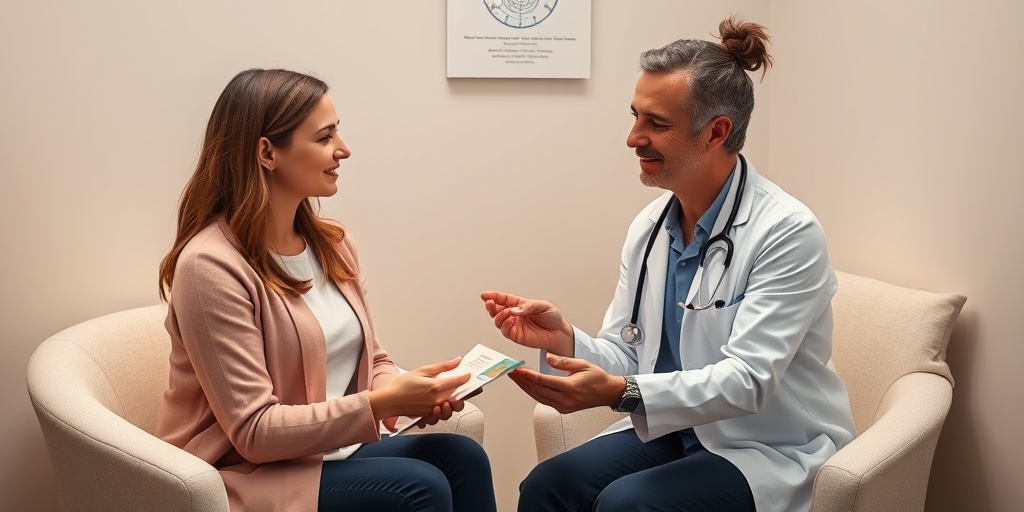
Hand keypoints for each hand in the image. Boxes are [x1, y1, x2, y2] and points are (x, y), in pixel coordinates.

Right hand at [369, 357, 470, 422]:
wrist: (388, 400)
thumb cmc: (402, 385)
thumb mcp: (422, 370)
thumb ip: (442, 367)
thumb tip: (457, 361)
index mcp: (436, 387)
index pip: (458, 382)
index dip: (466, 378)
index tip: (469, 375)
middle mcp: (436, 401)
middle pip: (458, 402)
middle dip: (463, 396)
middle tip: (463, 390)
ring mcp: (432, 410)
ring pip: (450, 412)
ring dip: (452, 406)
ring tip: (448, 400)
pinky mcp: (427, 416)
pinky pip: (438, 417)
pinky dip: (439, 414)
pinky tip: (437, 407)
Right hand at [480, 291, 573, 355]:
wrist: (559, 333)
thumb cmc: (552, 318)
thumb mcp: (543, 306)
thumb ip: (528, 306)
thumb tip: (514, 309)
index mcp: (520, 305)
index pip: (503, 299)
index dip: (493, 296)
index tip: (485, 295)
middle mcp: (514, 315)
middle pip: (497, 309)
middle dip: (491, 305)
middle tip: (489, 302)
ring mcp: (514, 325)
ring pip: (498, 320)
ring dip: (498, 315)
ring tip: (506, 312)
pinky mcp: (516, 335)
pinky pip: (504, 330)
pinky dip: (504, 325)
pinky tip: (510, 320)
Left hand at [507, 353, 625, 413]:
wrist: (608, 393)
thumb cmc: (597, 378)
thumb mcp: (582, 364)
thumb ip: (563, 361)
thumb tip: (547, 357)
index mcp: (569, 387)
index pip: (543, 381)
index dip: (528, 376)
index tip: (518, 370)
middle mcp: (565, 399)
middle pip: (537, 390)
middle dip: (522, 381)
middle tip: (511, 372)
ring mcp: (564, 407)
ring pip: (538, 397)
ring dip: (526, 388)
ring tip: (516, 378)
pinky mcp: (563, 409)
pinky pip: (544, 401)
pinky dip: (534, 393)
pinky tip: (528, 386)